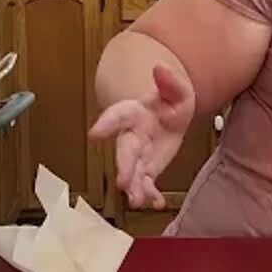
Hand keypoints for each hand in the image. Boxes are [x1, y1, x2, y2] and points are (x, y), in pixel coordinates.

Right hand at [88, 64, 194, 209]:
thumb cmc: (170, 99)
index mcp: (135, 111)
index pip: (118, 115)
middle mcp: (132, 134)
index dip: (106, 124)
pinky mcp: (148, 167)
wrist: (174, 114)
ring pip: (133, 171)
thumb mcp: (177, 88)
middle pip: (125, 150)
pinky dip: (150, 194)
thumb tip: (160, 68)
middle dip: (123, 166)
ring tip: (137, 200)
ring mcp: (139, 153)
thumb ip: (169, 81)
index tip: (95, 134)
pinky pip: (147, 183)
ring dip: (134, 187)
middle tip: (122, 181)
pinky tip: (156, 203)